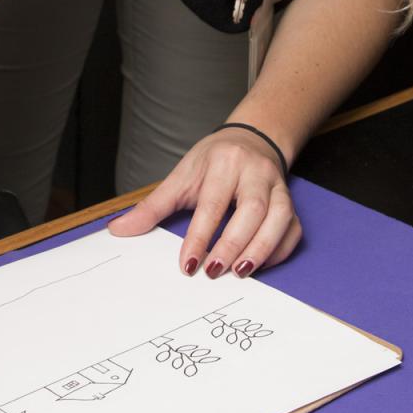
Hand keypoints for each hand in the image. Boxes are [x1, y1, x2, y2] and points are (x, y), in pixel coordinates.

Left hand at [107, 128, 300, 277]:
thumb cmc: (212, 161)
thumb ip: (152, 206)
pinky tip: (260, 265)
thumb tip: (119, 230)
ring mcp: (277, 185)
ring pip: (279, 218)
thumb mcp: (180, 176)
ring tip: (241, 272)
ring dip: (262, 249)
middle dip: (233, 244)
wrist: (249, 139)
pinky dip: (280, 250)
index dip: (200, 236)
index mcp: (223, 162)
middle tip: (214, 272)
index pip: (212, 203)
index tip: (188, 265)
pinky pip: (293, 228)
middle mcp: (254, 172)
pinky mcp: (290, 201)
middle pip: (252, 209)